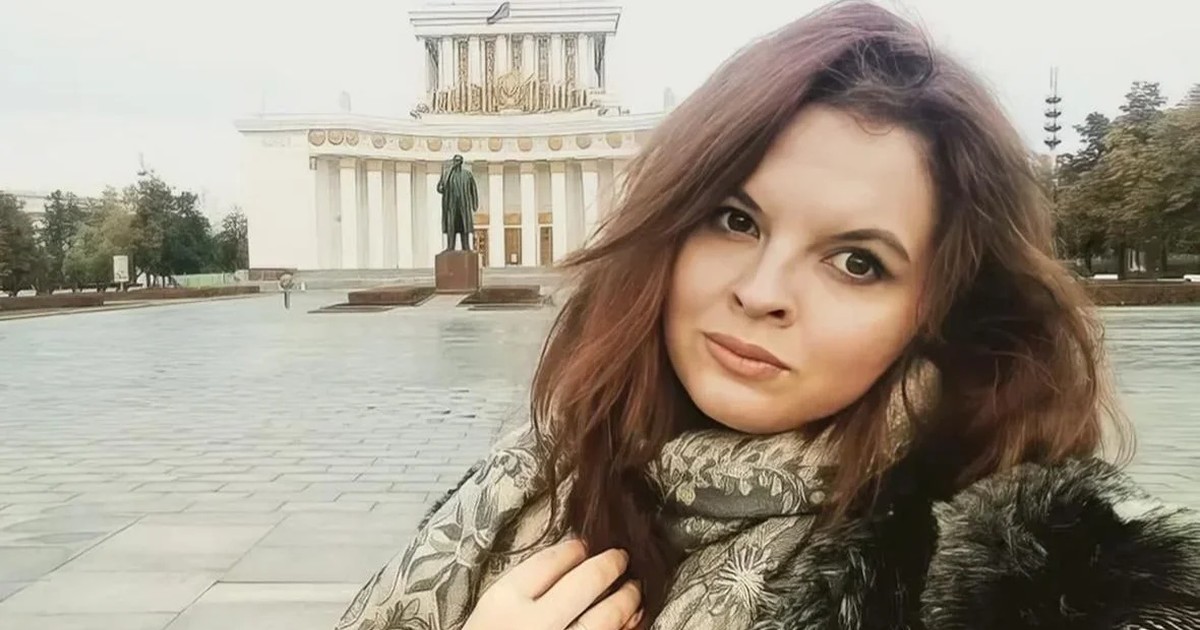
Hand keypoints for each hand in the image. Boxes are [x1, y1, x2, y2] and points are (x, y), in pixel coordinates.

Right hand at [463, 539, 643, 629]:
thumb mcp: (492, 611)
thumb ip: (524, 588)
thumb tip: (571, 558)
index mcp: (505, 603)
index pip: (548, 562)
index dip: (573, 550)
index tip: (583, 546)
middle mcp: (535, 626)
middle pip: (585, 582)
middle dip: (610, 565)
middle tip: (620, 557)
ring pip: (608, 617)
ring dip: (628, 598)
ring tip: (634, 589)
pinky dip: (627, 629)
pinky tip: (632, 621)